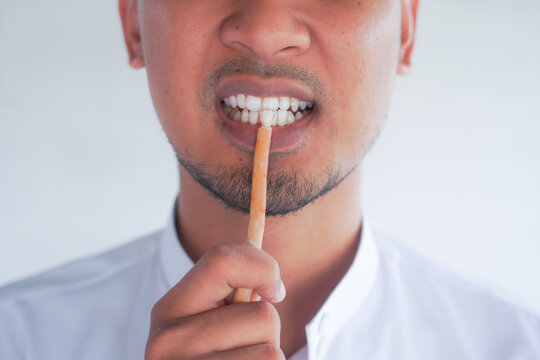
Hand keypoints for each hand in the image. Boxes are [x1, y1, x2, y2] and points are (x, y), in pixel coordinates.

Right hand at [145, 243, 286, 358]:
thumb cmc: (213, 354)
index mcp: (169, 309)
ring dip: (268, 357)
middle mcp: (168, 343)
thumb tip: (272, 286)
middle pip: (263, 317)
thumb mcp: (210, 319)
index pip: (222, 260)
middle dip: (268, 332)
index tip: (274, 291)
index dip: (263, 268)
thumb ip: (233, 294)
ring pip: (271, 353)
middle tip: (243, 346)